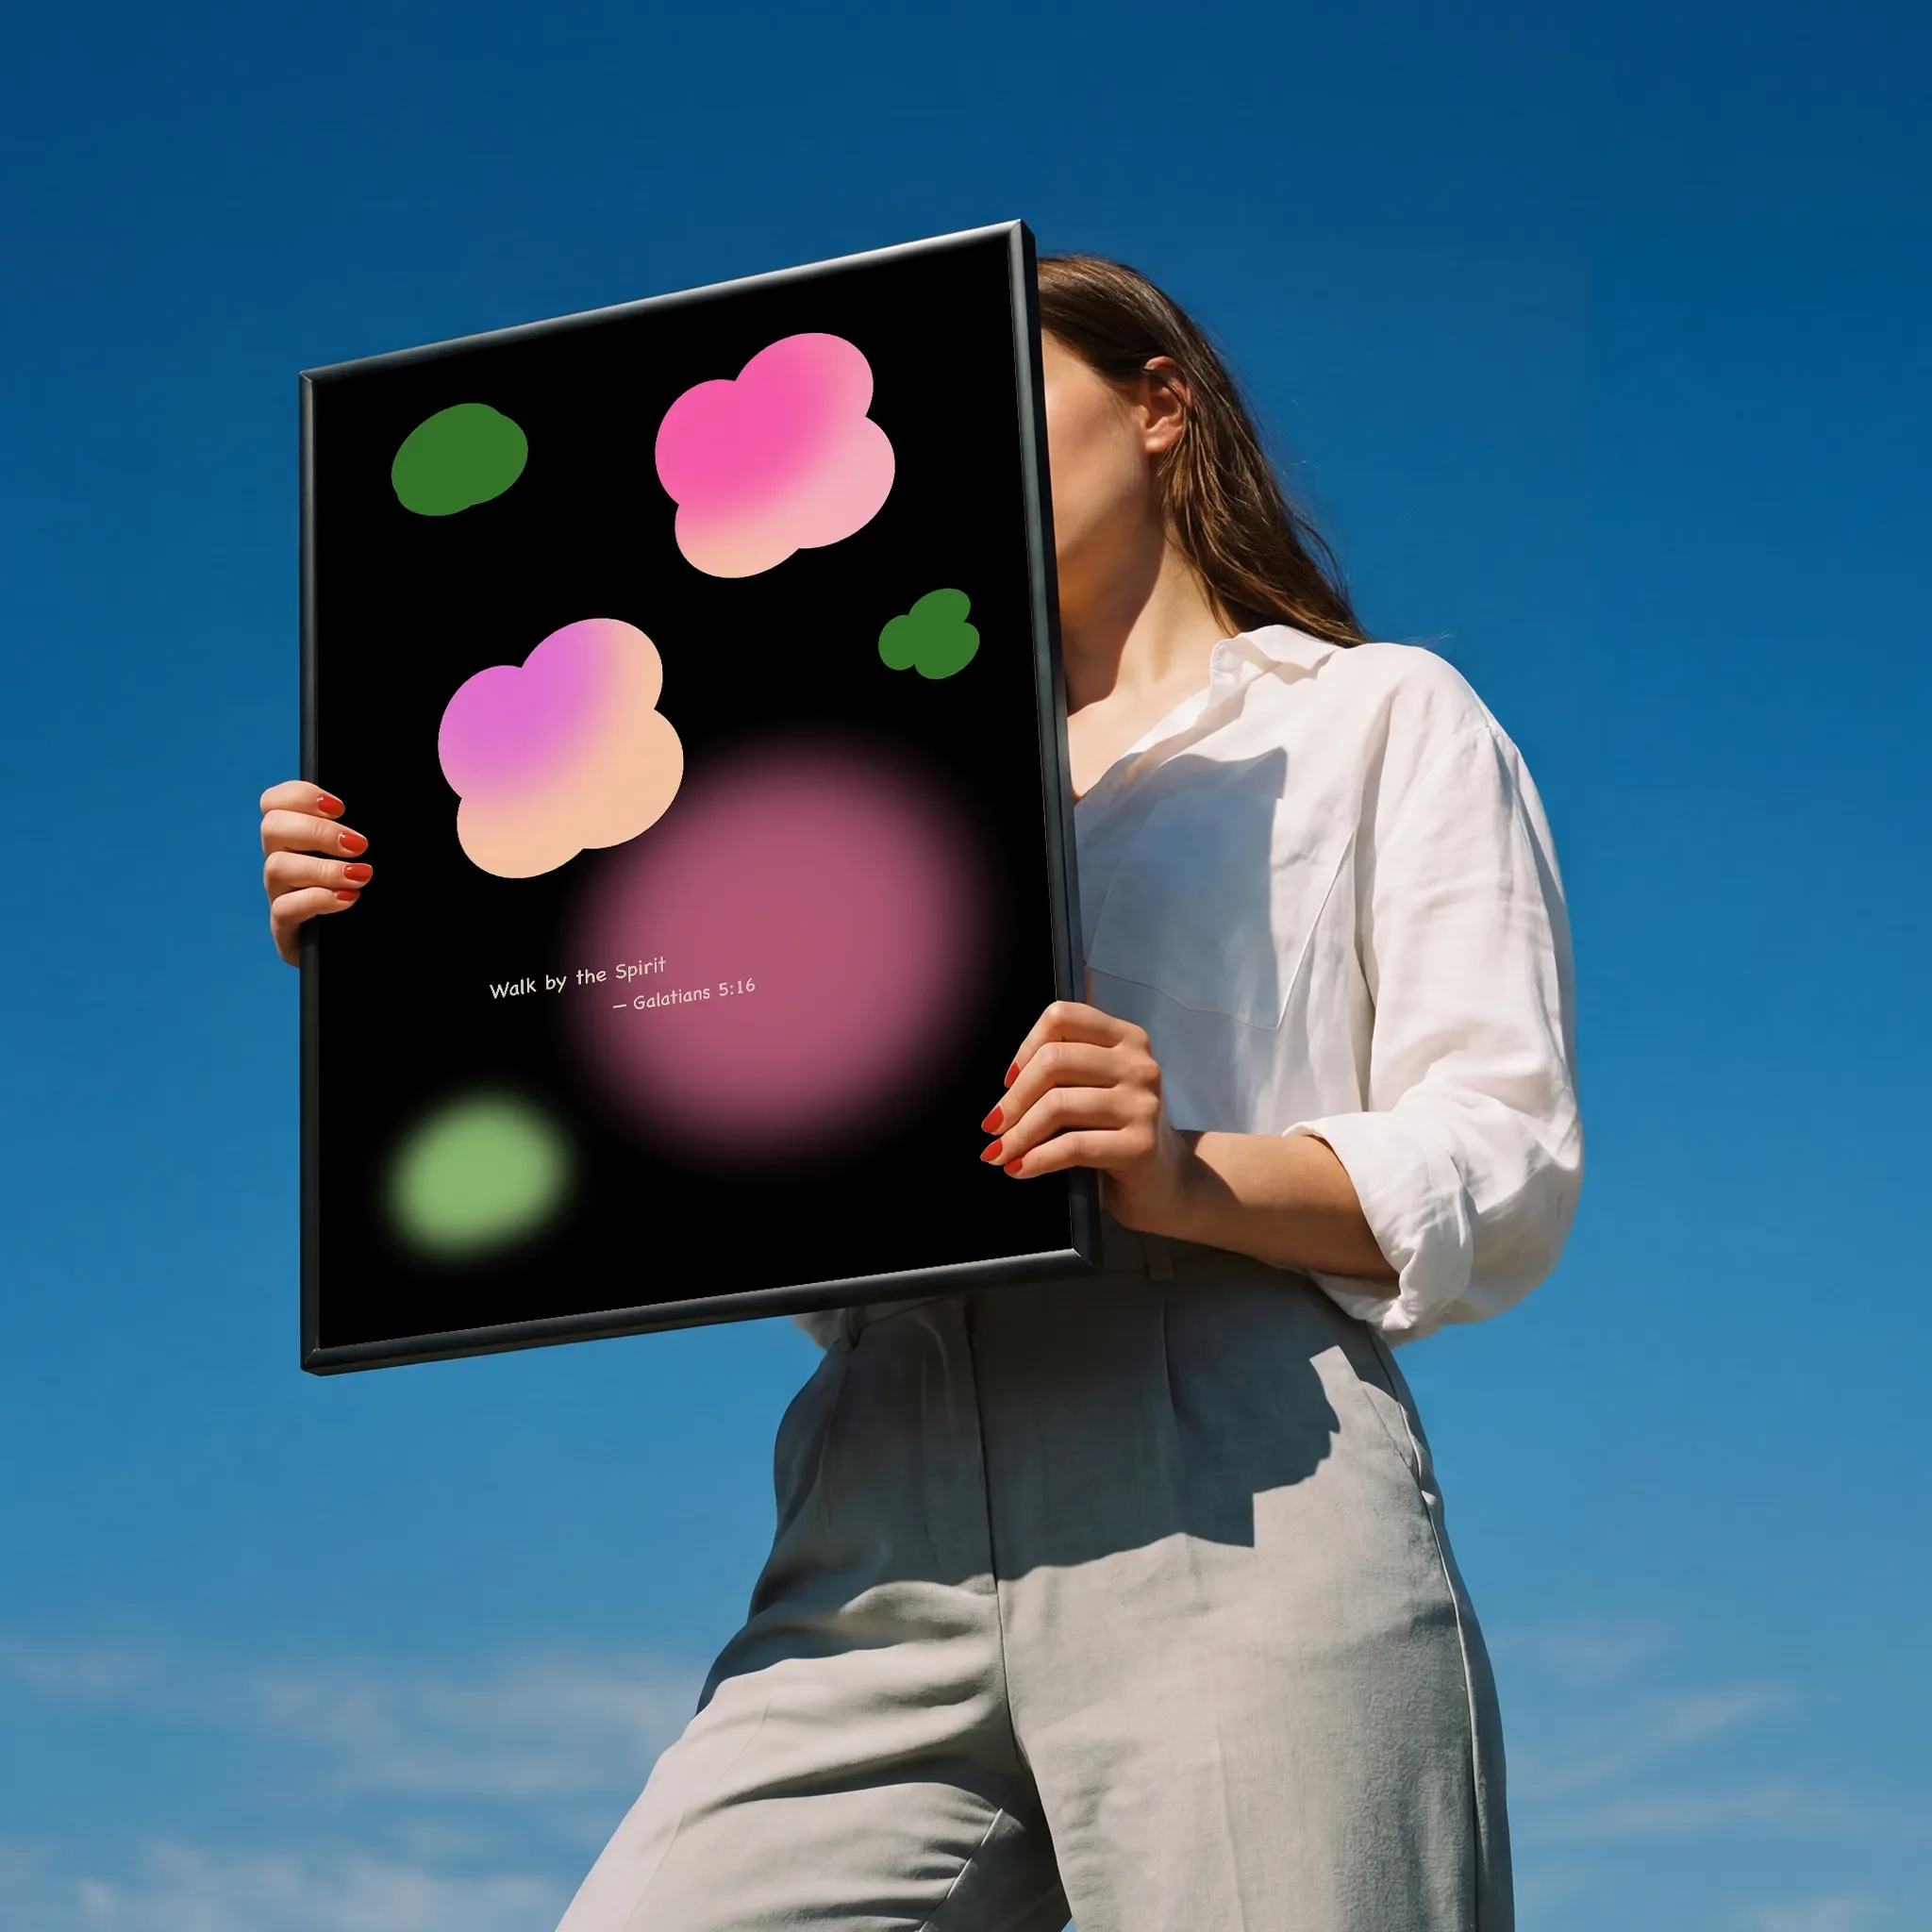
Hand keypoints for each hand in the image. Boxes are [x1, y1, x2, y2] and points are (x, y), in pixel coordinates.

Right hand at [260, 781, 371, 964]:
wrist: (371, 945)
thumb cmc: (374, 896)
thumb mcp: (368, 857)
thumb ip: (359, 835)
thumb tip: (366, 824)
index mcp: (296, 839)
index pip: (273, 802)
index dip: (299, 795)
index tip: (340, 807)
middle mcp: (281, 862)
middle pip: (272, 827)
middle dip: (317, 831)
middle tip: (359, 845)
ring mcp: (280, 896)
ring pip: (277, 867)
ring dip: (323, 868)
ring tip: (361, 876)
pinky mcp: (286, 931)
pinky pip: (285, 909)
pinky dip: (318, 900)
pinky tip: (348, 899)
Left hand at [979, 1000, 1197, 1236]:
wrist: (1166, 1180)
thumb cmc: (1117, 1129)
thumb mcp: (1097, 1087)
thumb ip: (1064, 1071)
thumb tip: (1007, 1085)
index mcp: (1126, 1038)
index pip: (1062, 1017)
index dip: (1026, 1047)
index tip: (1009, 1080)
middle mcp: (1138, 1064)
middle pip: (1054, 1061)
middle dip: (1013, 1099)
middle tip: (994, 1126)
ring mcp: (1143, 1104)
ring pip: (1058, 1105)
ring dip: (1018, 1134)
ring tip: (999, 1152)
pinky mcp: (1141, 1144)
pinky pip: (1072, 1146)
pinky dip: (1036, 1159)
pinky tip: (1018, 1168)